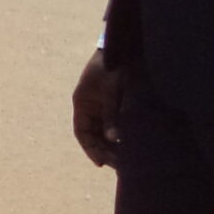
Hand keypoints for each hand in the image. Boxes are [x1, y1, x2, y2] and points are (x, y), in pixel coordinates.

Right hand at [73, 49, 125, 167]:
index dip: (90, 149)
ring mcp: (101, 106)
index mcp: (82, 103)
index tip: (101, 163)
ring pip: (104, 131)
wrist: (123, 48)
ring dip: (113, 144)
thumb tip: (115, 139)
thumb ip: (112, 114)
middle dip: (104, 150)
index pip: (82, 133)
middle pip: (94, 135)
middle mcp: (90, 107)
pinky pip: (114, 124)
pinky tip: (130, 143)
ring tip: (126, 158)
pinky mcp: (114, 104)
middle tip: (119, 164)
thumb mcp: (112, 91)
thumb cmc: (113, 67)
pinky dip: (120, 134)